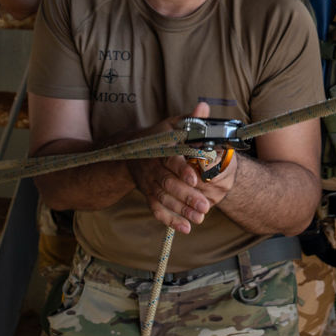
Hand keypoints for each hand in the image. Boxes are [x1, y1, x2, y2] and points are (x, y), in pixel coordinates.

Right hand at [128, 103, 216, 233]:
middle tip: (205, 205)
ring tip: (200, 218)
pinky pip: (156, 209)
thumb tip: (204, 107)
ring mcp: (148, 183)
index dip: (182, 169)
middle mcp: (152, 167)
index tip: (195, 179)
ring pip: (163, 198)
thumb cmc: (160, 136)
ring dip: (181, 210)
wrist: (131, 150)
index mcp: (159, 149)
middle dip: (186, 195)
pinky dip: (170, 220)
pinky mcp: (148, 194)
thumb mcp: (173, 125)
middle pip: (167, 183)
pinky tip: (186, 228)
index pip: (170, 159)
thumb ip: (191, 119)